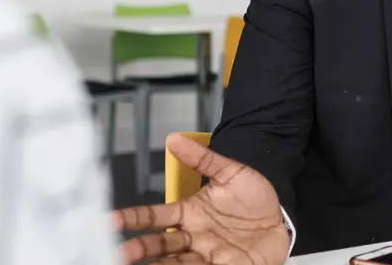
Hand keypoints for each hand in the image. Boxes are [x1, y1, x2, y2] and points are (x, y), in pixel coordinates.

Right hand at [115, 133, 289, 264]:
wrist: (281, 215)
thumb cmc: (254, 196)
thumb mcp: (229, 172)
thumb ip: (202, 158)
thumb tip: (174, 138)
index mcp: (189, 214)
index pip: (155, 217)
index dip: (133, 218)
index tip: (110, 221)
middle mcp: (194, 238)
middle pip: (160, 246)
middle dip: (139, 250)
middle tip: (120, 253)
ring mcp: (208, 255)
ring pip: (176, 263)